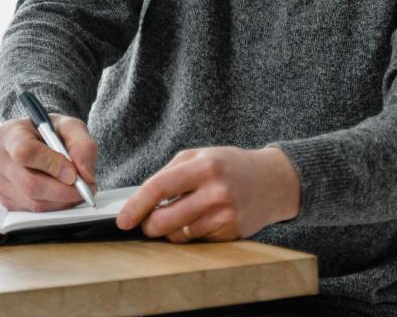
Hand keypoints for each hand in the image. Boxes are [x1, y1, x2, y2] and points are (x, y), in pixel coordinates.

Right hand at [0, 115, 97, 211]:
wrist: (37, 140)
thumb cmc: (51, 132)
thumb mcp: (70, 127)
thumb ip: (82, 145)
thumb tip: (85, 175)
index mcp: (9, 133)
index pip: (25, 152)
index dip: (52, 165)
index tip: (74, 173)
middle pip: (29, 184)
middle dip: (63, 191)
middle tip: (85, 188)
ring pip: (33, 202)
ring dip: (62, 201)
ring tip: (77, 191)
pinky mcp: (5, 200)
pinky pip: (32, 212)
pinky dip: (53, 207)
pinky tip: (62, 196)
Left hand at [115, 146, 299, 241]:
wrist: (273, 180)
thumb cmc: (229, 165)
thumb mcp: (199, 155)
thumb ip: (169, 173)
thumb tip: (141, 199)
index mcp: (203, 167)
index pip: (158, 189)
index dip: (136, 207)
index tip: (123, 220)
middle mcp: (215, 193)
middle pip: (165, 220)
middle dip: (149, 225)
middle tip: (147, 222)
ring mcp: (226, 216)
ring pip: (179, 235)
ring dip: (170, 230)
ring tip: (179, 214)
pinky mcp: (232, 234)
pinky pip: (197, 241)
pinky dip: (191, 234)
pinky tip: (200, 219)